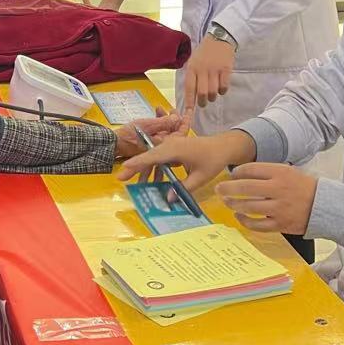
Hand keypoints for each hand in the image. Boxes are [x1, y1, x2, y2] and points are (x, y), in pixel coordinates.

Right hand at [114, 109, 187, 159]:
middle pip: (175, 132)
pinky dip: (159, 124)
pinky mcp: (150, 144)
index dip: (185, 121)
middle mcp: (163, 146)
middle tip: (173, 109)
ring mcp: (157, 145)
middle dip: (175, 119)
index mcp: (165, 144)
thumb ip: (162, 123)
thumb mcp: (146, 125)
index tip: (187, 111)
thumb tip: (177, 118)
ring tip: (161, 110)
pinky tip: (155, 116)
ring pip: (168, 132)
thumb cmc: (128, 136)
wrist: (113, 144)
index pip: (182, 133)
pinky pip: (160, 134)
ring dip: (166, 120)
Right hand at [117, 129, 254, 195]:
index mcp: (175, 149)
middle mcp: (169, 145)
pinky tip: (150, 181)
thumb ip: (183, 188)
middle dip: (134, 167)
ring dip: (143, 169)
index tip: (123, 168)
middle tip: (121, 179)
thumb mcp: (200, 177)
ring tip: (133, 182)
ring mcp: (171, 146)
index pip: (152, 157)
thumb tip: (168, 199)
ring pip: (152, 158)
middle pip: (148, 157)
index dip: (137, 163)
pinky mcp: (173, 149)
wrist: (222, 147)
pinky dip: (153, 168)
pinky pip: (159, 158)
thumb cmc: (212, 160)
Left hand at [182, 34, 235, 123]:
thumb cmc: (204, 53)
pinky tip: (221, 88)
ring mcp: (215, 69)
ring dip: (212, 97)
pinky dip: (222, 91)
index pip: (189, 88)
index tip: (189, 111)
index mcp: (192, 67)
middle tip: (203, 104)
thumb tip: (191, 96)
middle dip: (202, 102)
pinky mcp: (226, 69)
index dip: (189, 101)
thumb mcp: (193, 62)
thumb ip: (192, 77)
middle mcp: (202, 69)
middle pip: (202, 93)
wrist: (219, 39)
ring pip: (213, 92)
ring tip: (212, 95)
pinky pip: (224, 86)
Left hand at [216, 162, 317, 234]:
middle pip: (245, 188)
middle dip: (227, 188)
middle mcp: (278, 190)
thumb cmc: (303, 187)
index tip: (231, 175)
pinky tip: (239, 216)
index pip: (251, 170)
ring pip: (248, 206)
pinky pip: (257, 224)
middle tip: (218, 189)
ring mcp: (279, 208)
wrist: (325, 206)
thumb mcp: (288, 171)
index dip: (237, 173)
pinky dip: (245, 221)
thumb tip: (242, 174)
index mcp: (280, 173)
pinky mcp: (281, 224)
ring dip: (233, 204)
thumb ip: (267, 172)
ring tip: (226, 202)